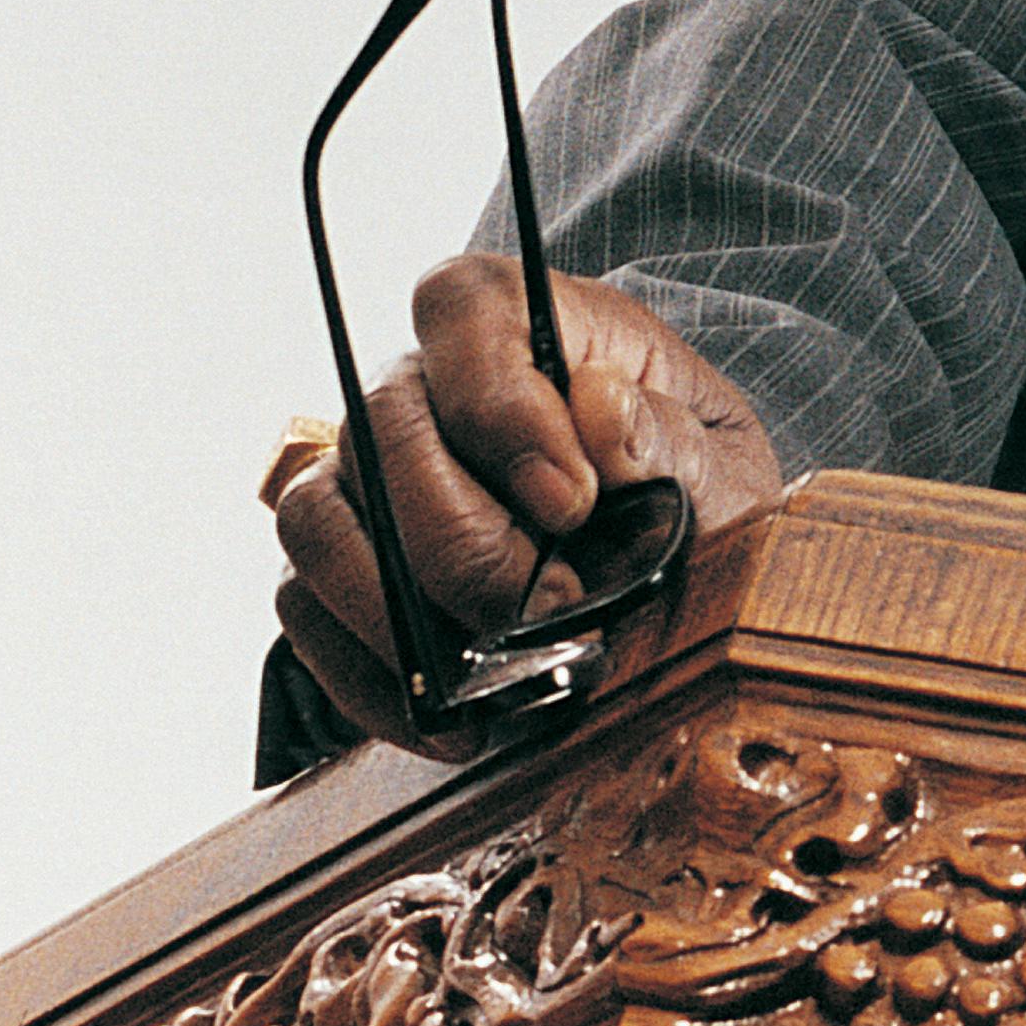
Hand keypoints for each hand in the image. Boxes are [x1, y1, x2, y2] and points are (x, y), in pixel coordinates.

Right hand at [269, 256, 786, 741]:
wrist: (667, 568)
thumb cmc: (693, 492)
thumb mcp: (720, 461)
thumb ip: (669, 435)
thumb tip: (598, 409)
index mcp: (530, 324)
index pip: (464, 308)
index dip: (500, 403)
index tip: (570, 501)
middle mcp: (426, 384)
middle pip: (381, 426)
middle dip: (463, 538)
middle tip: (551, 609)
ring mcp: (367, 473)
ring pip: (318, 518)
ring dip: (401, 610)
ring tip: (503, 670)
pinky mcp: (340, 563)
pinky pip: (305, 609)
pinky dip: (376, 678)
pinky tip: (460, 718)